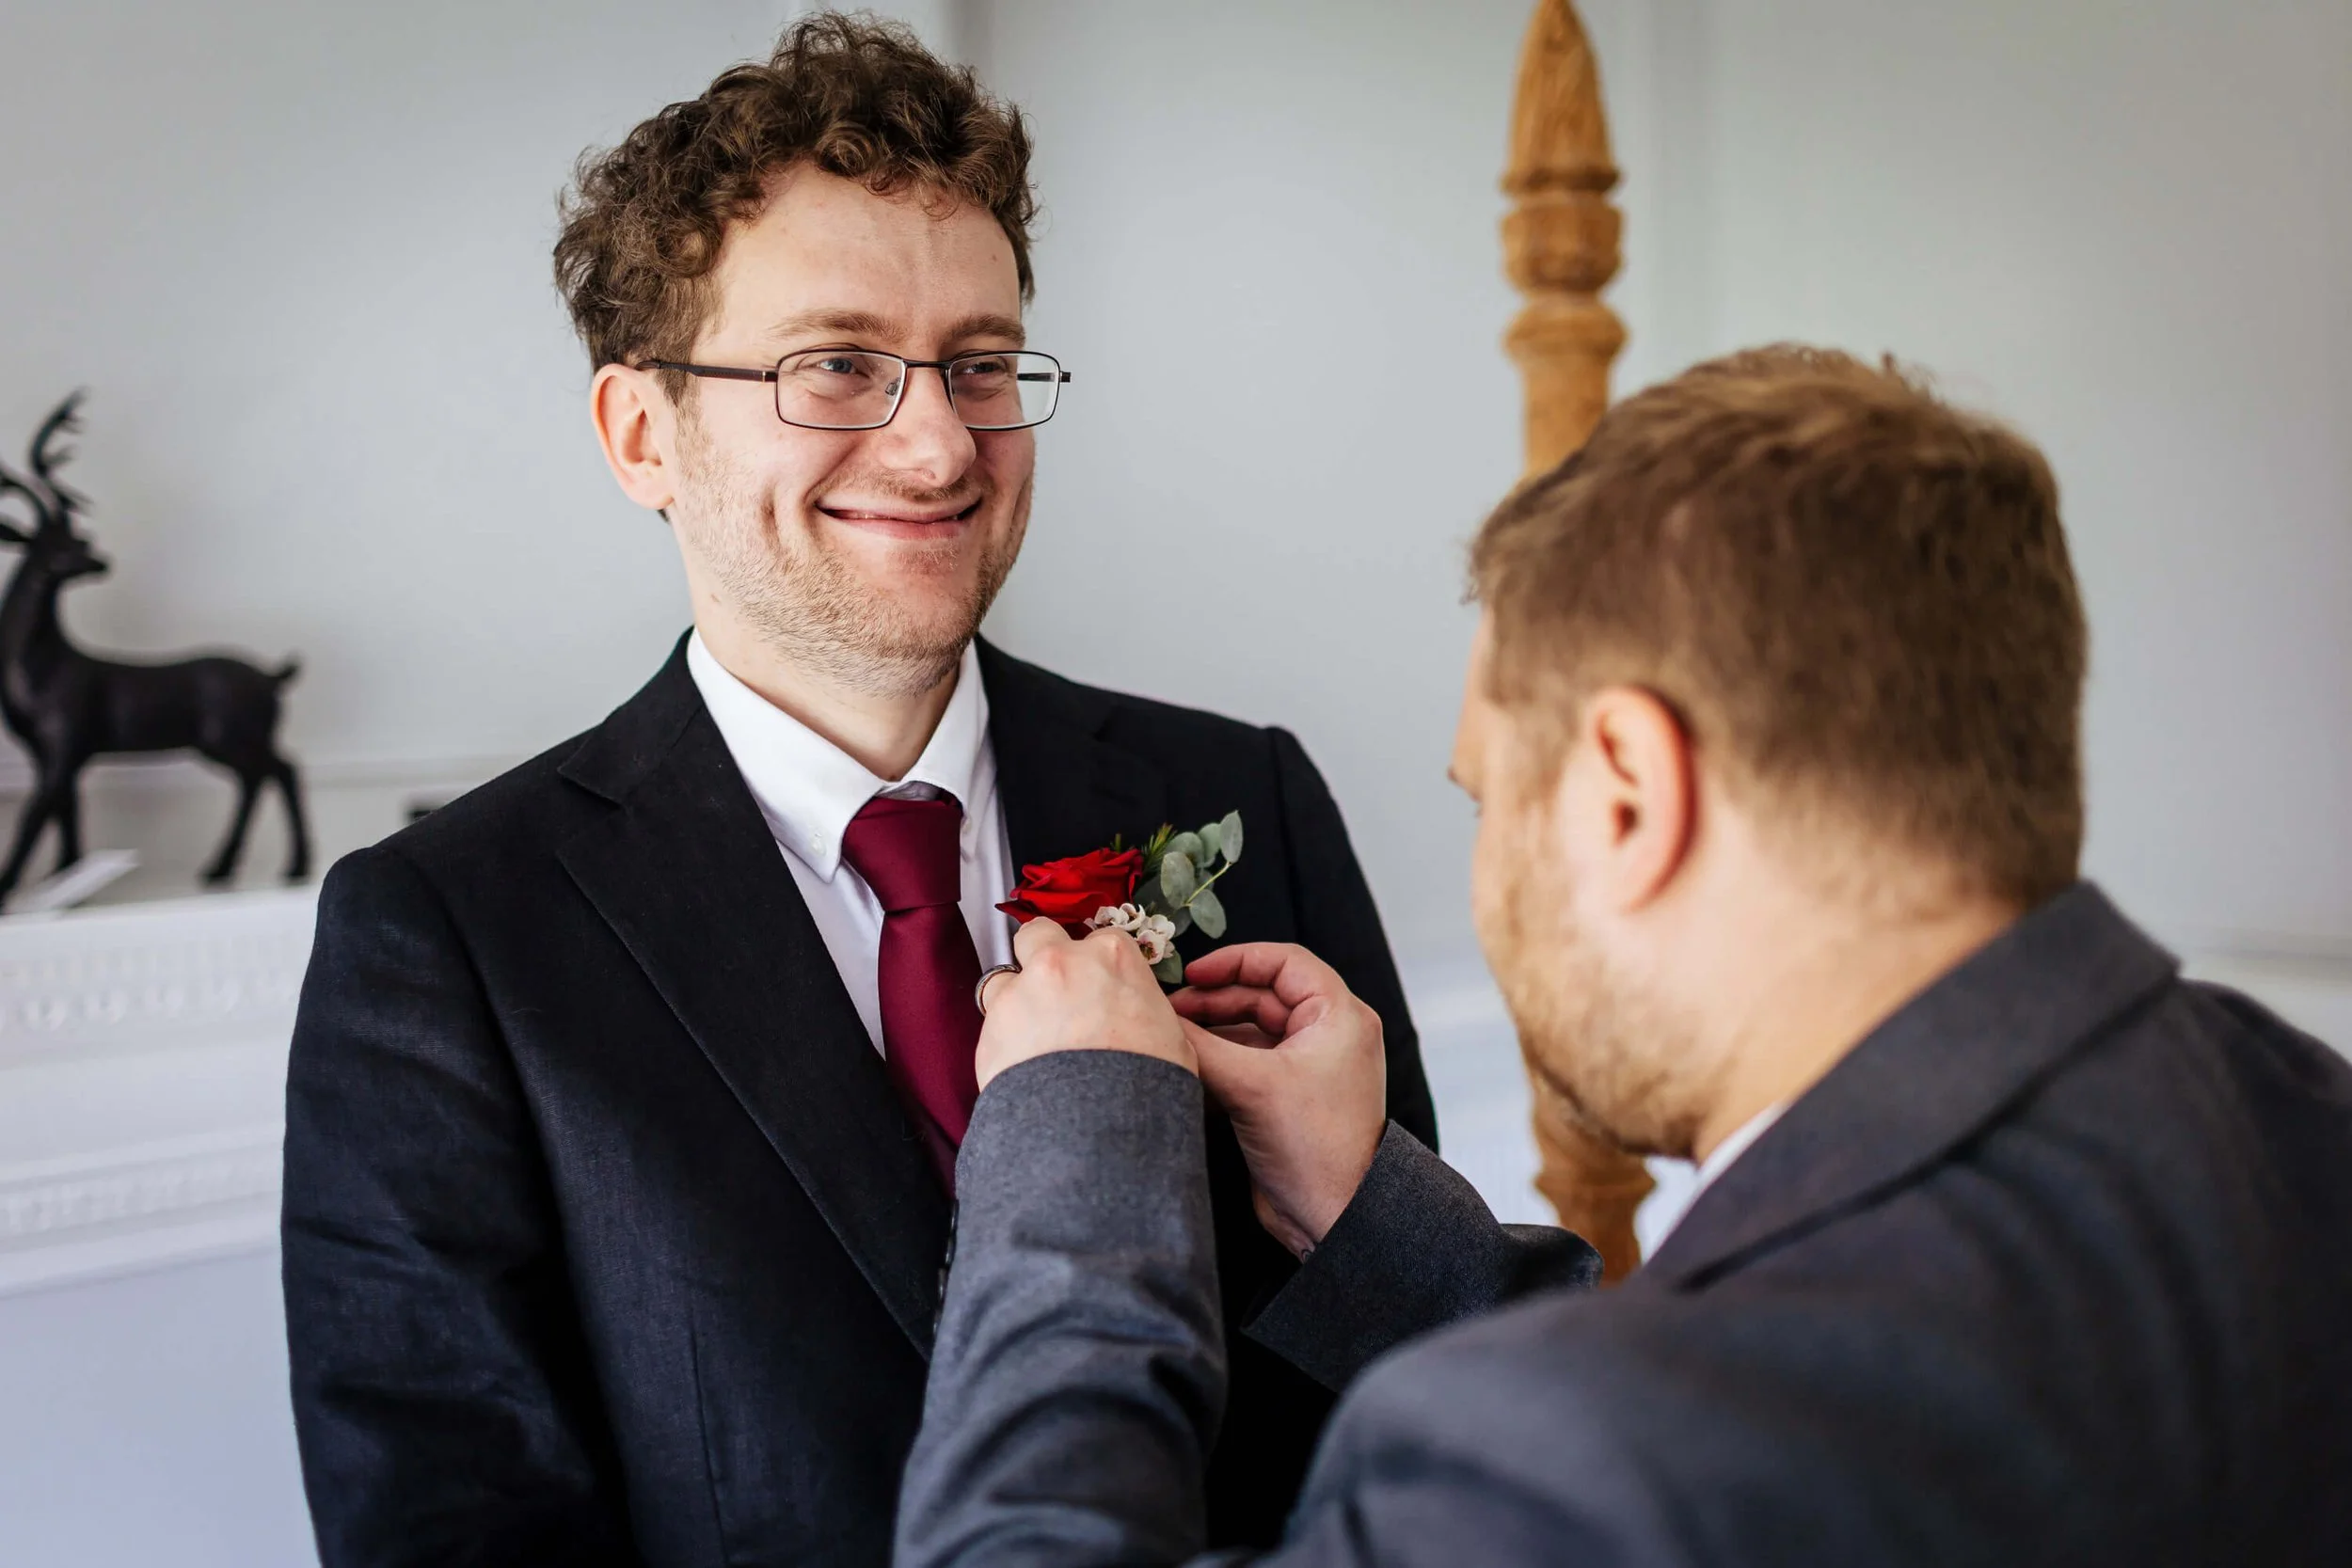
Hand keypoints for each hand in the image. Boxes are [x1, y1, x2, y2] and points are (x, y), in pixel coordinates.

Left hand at [974, 918, 1196, 1090]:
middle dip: (1042, 953)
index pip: (1101, 938)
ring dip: (1014, 1001)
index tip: (1101, 986)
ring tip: (1031, 1039)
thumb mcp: (1171, 1036)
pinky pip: (992, 1029)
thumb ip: (1144, 1011)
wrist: (1099, 1122)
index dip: (1100, 964)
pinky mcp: (989, 1032)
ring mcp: (1018, 994)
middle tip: (1055, 990)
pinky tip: (1022, 1071)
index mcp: (1110, 956)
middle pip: (1038, 934)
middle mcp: (1059, 963)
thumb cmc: (1148, 1080)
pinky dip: (1004, 1044)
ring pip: (1002, 980)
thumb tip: (1137, 1019)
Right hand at [1171, 943, 1384, 1257]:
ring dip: (1212, 1031)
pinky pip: (1249, 1063)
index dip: (1235, 961)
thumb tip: (1159, 1020)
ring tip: (1171, 1037)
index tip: (1193, 973)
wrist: (1335, 1217)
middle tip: (1169, 1010)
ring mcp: (1308, 1068)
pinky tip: (1186, 1065)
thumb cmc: (1316, 1147)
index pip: (1284, 962)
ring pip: (1251, 1030)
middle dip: (1213, 1000)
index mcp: (1338, 1016)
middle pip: (1262, 995)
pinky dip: (1219, 1060)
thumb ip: (1201, 1047)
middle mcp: (1328, 1036)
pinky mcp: (1288, 1097)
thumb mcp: (1251, 1086)